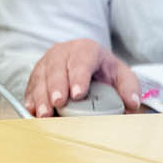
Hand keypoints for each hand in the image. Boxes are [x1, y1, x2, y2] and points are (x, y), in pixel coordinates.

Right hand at [23, 39, 139, 116]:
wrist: (88, 64)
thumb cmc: (105, 72)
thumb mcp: (122, 75)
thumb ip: (129, 88)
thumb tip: (132, 103)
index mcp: (86, 49)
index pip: (81, 60)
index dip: (78, 76)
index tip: (78, 93)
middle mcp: (63, 52)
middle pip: (57, 67)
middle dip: (56, 86)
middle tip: (59, 103)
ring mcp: (47, 61)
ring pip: (41, 76)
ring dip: (41, 96)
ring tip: (44, 114)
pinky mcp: (37, 73)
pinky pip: (31, 84)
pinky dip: (31, 98)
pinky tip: (32, 110)